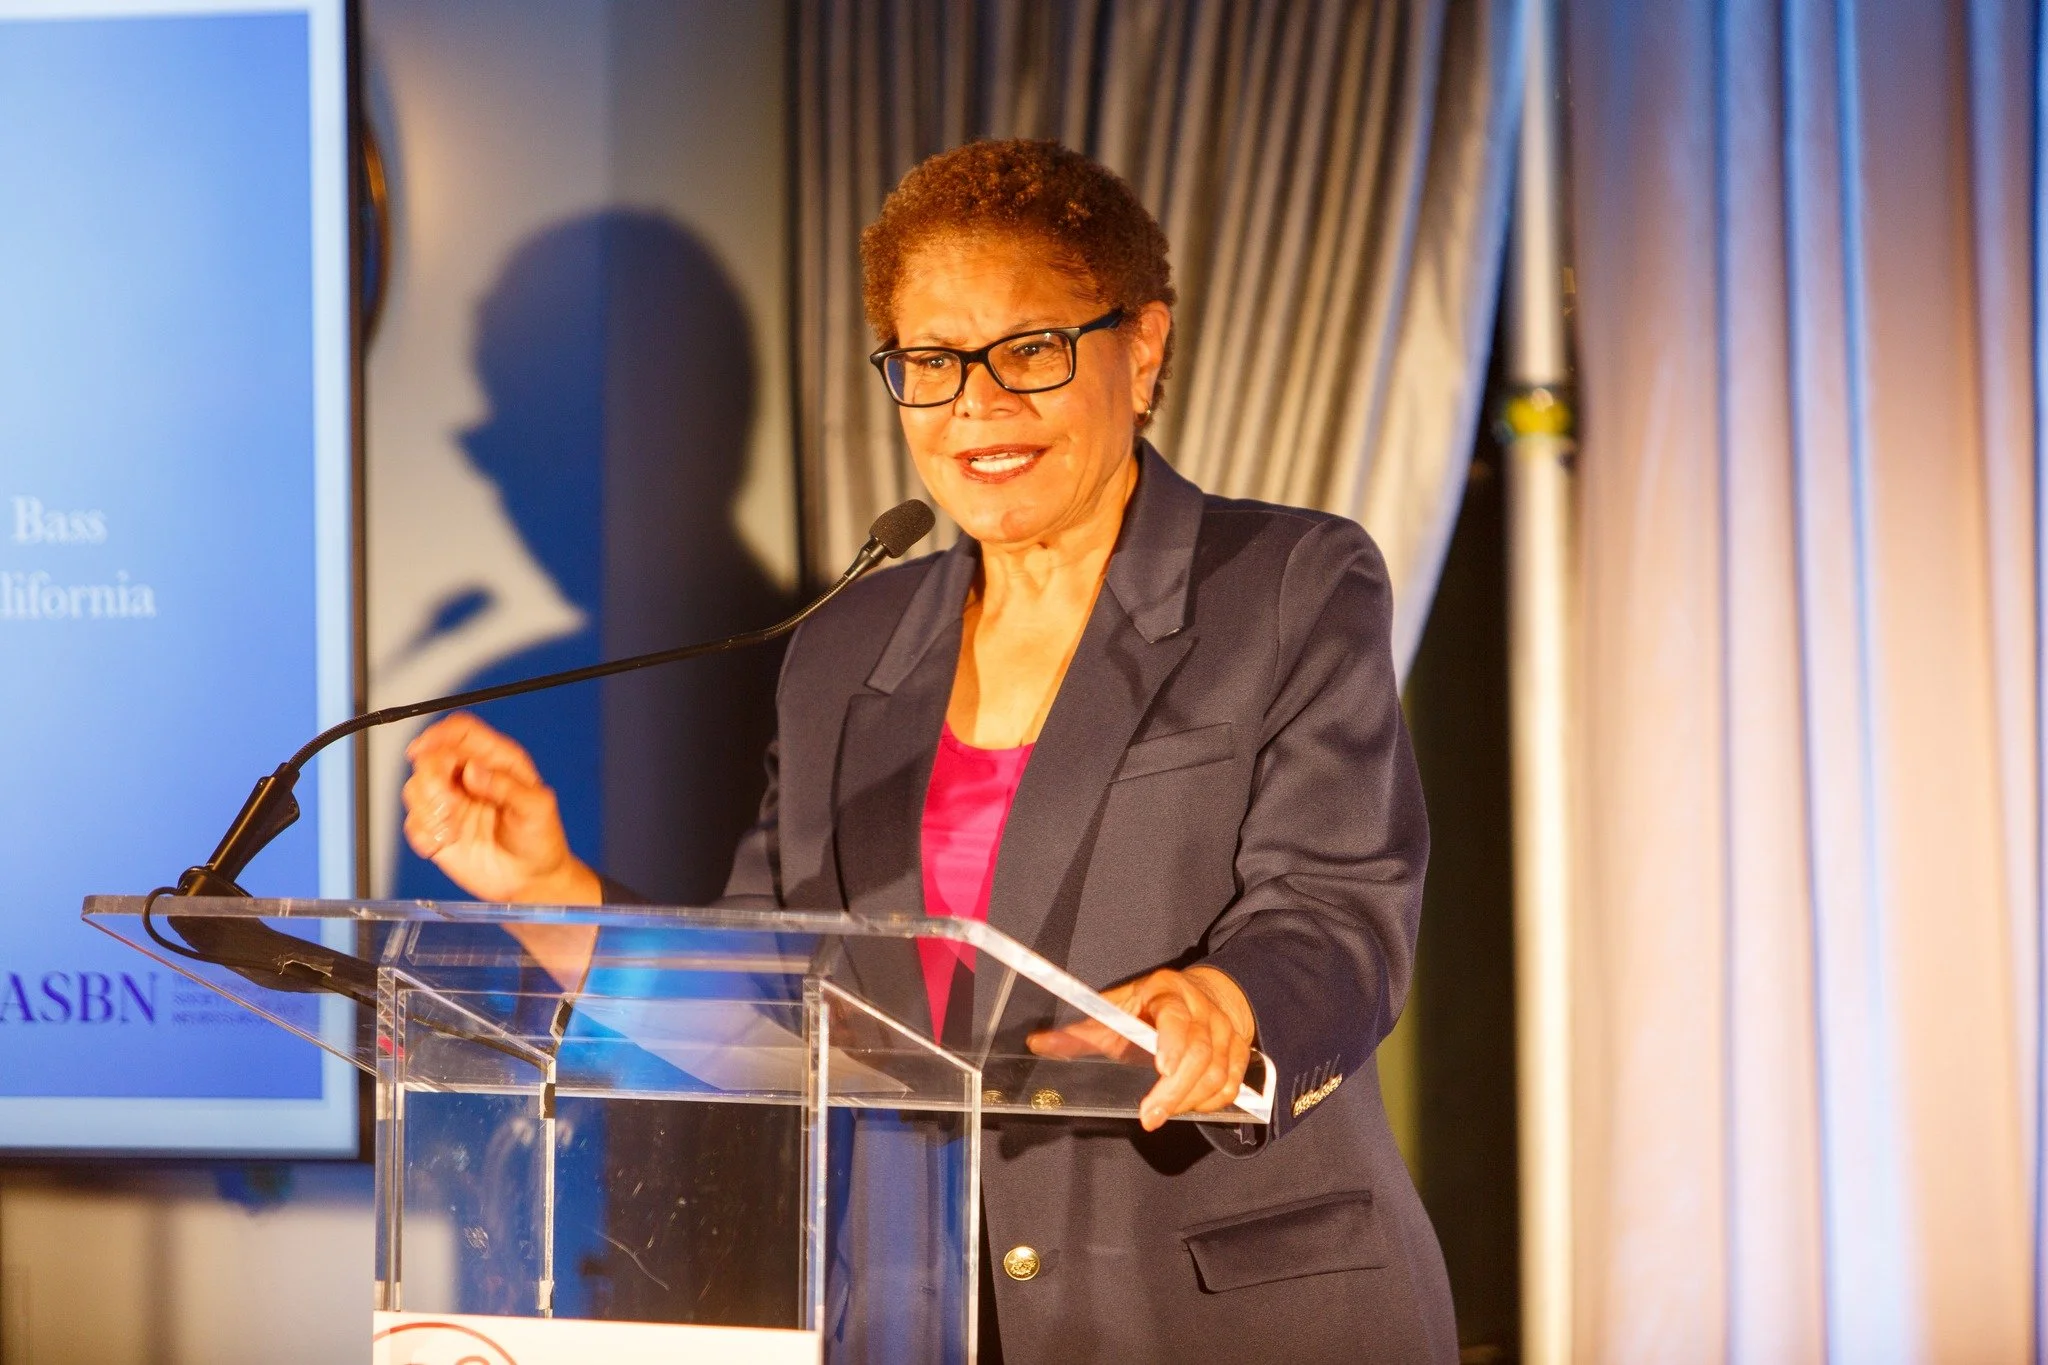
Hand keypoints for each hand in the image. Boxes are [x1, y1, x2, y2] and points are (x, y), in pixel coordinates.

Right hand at [401, 713, 598, 905]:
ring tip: (452, 830)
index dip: (439, 734)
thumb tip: (474, 770)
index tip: (425, 749)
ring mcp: (451, 802)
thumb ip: (506, 786)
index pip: (460, 731)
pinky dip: (422, 833)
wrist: (530, 881)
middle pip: (430, 757)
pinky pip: (413, 822)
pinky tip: (444, 843)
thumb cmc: (541, 840)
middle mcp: (469, 776)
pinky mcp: (438, 828)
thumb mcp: (537, 809)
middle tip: (449, 805)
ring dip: (427, 810)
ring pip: (415, 787)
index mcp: (497, 761)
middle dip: (432, 781)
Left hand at [1027, 966, 1255, 1130]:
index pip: (1176, 1015)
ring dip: (1191, 1100)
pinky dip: (1213, 1102)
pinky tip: (1190, 1108)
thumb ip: (1080, 1032)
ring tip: (1164, 1112)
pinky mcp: (1240, 1050)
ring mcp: (1225, 1031)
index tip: (1161, 1068)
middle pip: (1201, 1052)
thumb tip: (1037, 1043)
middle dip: (1176, 1089)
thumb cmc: (1149, 1007)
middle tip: (1151, 1116)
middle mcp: (1201, 1010)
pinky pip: (1233, 1084)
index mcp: (1167, 992)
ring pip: (1219, 1072)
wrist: (1205, 994)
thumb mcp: (1114, 1010)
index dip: (1172, 1042)